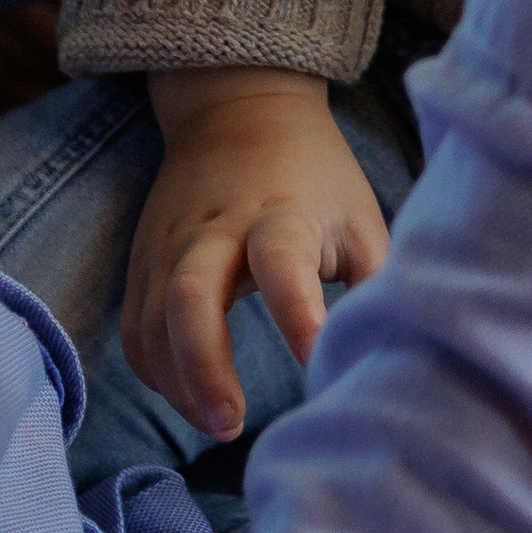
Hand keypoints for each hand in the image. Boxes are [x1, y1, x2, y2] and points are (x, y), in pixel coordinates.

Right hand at [125, 68, 391, 440]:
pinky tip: (189, 398)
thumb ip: (375, 284)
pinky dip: (155, 371)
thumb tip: (396, 358)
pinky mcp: (143, 260)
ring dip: (177, 383)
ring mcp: (170, 244)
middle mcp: (215, 228)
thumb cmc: (316, 176)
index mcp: (280, 213)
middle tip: (232, 423)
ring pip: (152, 322)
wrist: (239, 109)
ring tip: (219, 423)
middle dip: (204, 367)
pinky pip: (135, 328)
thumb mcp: (359, 216)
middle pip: (190, 296)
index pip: (282, 261)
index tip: (315, 362)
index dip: (297, 314)